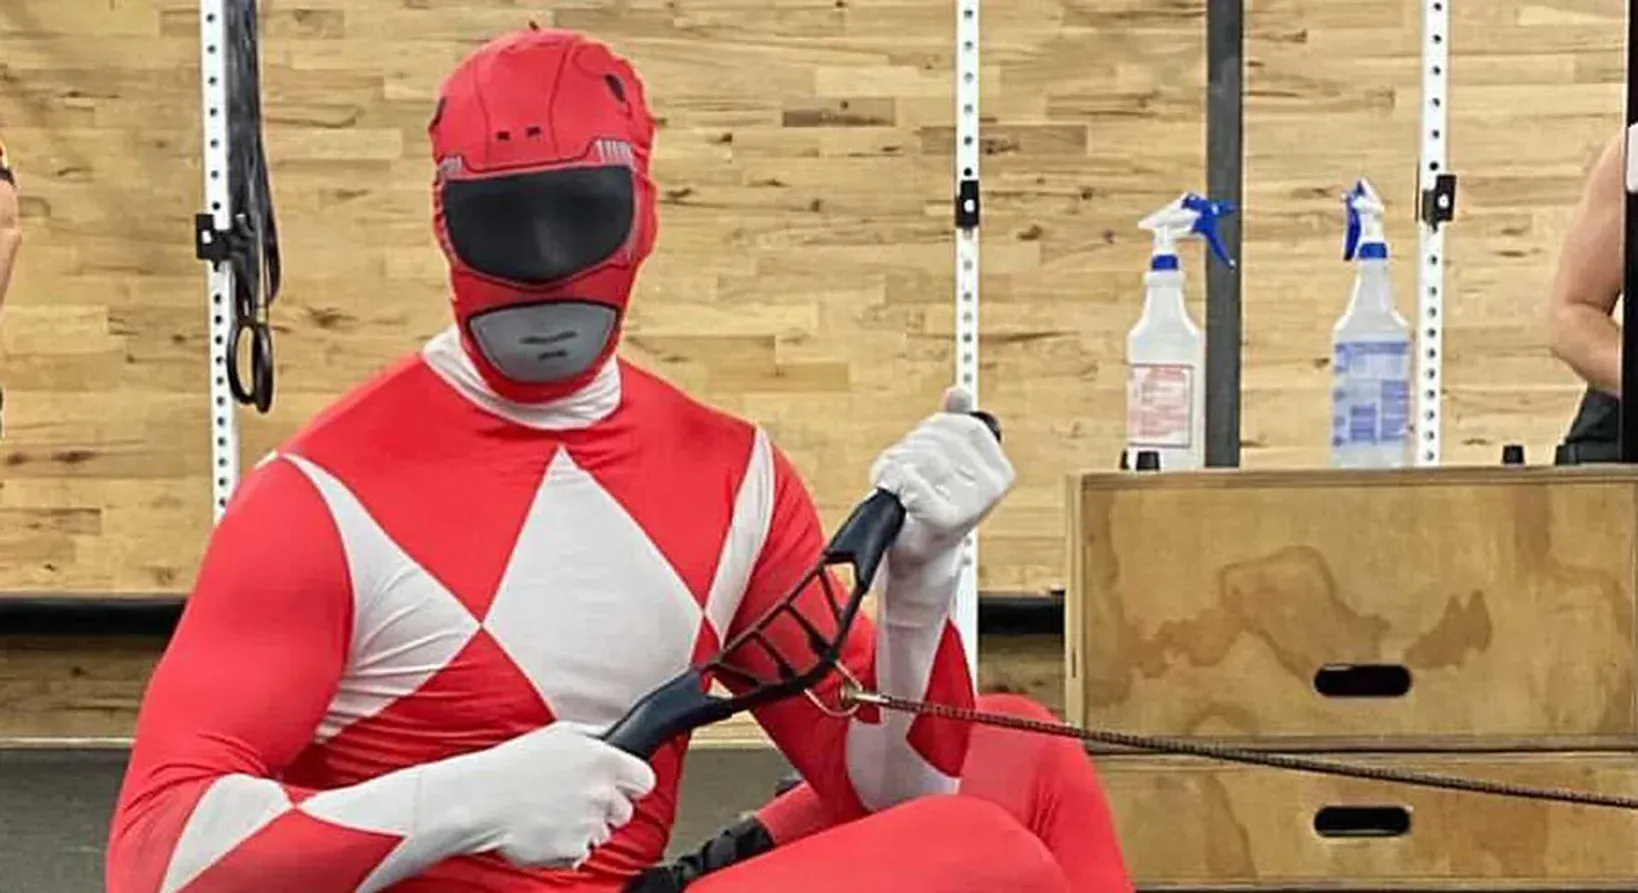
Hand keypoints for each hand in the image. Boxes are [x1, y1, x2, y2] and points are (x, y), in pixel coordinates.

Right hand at [421, 720, 656, 869]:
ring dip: (584, 827)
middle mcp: (601, 793)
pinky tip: (545, 829)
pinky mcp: (573, 850)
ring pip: (601, 834)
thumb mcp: (560, 734)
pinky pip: (580, 853)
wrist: (479, 800)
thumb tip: (613, 738)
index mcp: (603, 761)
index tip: (621, 786)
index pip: (645, 780)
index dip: (630, 784)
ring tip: (552, 813)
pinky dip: (565, 846)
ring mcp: (588, 824)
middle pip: (624, 811)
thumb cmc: (512, 766)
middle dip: (605, 808)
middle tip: (574, 800)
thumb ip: (595, 737)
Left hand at [869, 387, 1013, 577]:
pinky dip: (892, 481)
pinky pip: (909, 479)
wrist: (918, 555)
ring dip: (898, 465)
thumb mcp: (947, 459)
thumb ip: (956, 423)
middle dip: (912, 449)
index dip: (933, 431)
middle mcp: (991, 487)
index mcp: (1000, 471)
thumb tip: (959, 391)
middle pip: (939, 438)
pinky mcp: (944, 518)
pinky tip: (894, 495)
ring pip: (922, 456)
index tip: (924, 452)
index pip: (962, 425)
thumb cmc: (930, 506)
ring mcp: (970, 503)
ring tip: (900, 485)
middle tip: (907, 472)